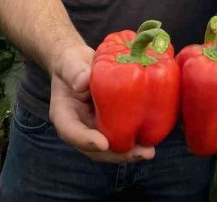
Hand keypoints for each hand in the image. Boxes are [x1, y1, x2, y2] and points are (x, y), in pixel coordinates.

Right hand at [48, 44, 155, 163]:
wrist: (79, 63)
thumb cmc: (71, 63)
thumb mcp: (70, 63)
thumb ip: (74, 71)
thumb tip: (83, 82)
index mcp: (64, 115)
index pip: (72, 132)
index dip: (86, 141)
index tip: (103, 144)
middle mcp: (80, 126)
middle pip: (95, 149)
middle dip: (116, 154)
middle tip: (140, 153)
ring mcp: (96, 126)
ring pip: (110, 147)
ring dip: (129, 152)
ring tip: (148, 151)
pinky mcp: (110, 121)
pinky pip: (120, 134)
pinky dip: (134, 138)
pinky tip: (152, 137)